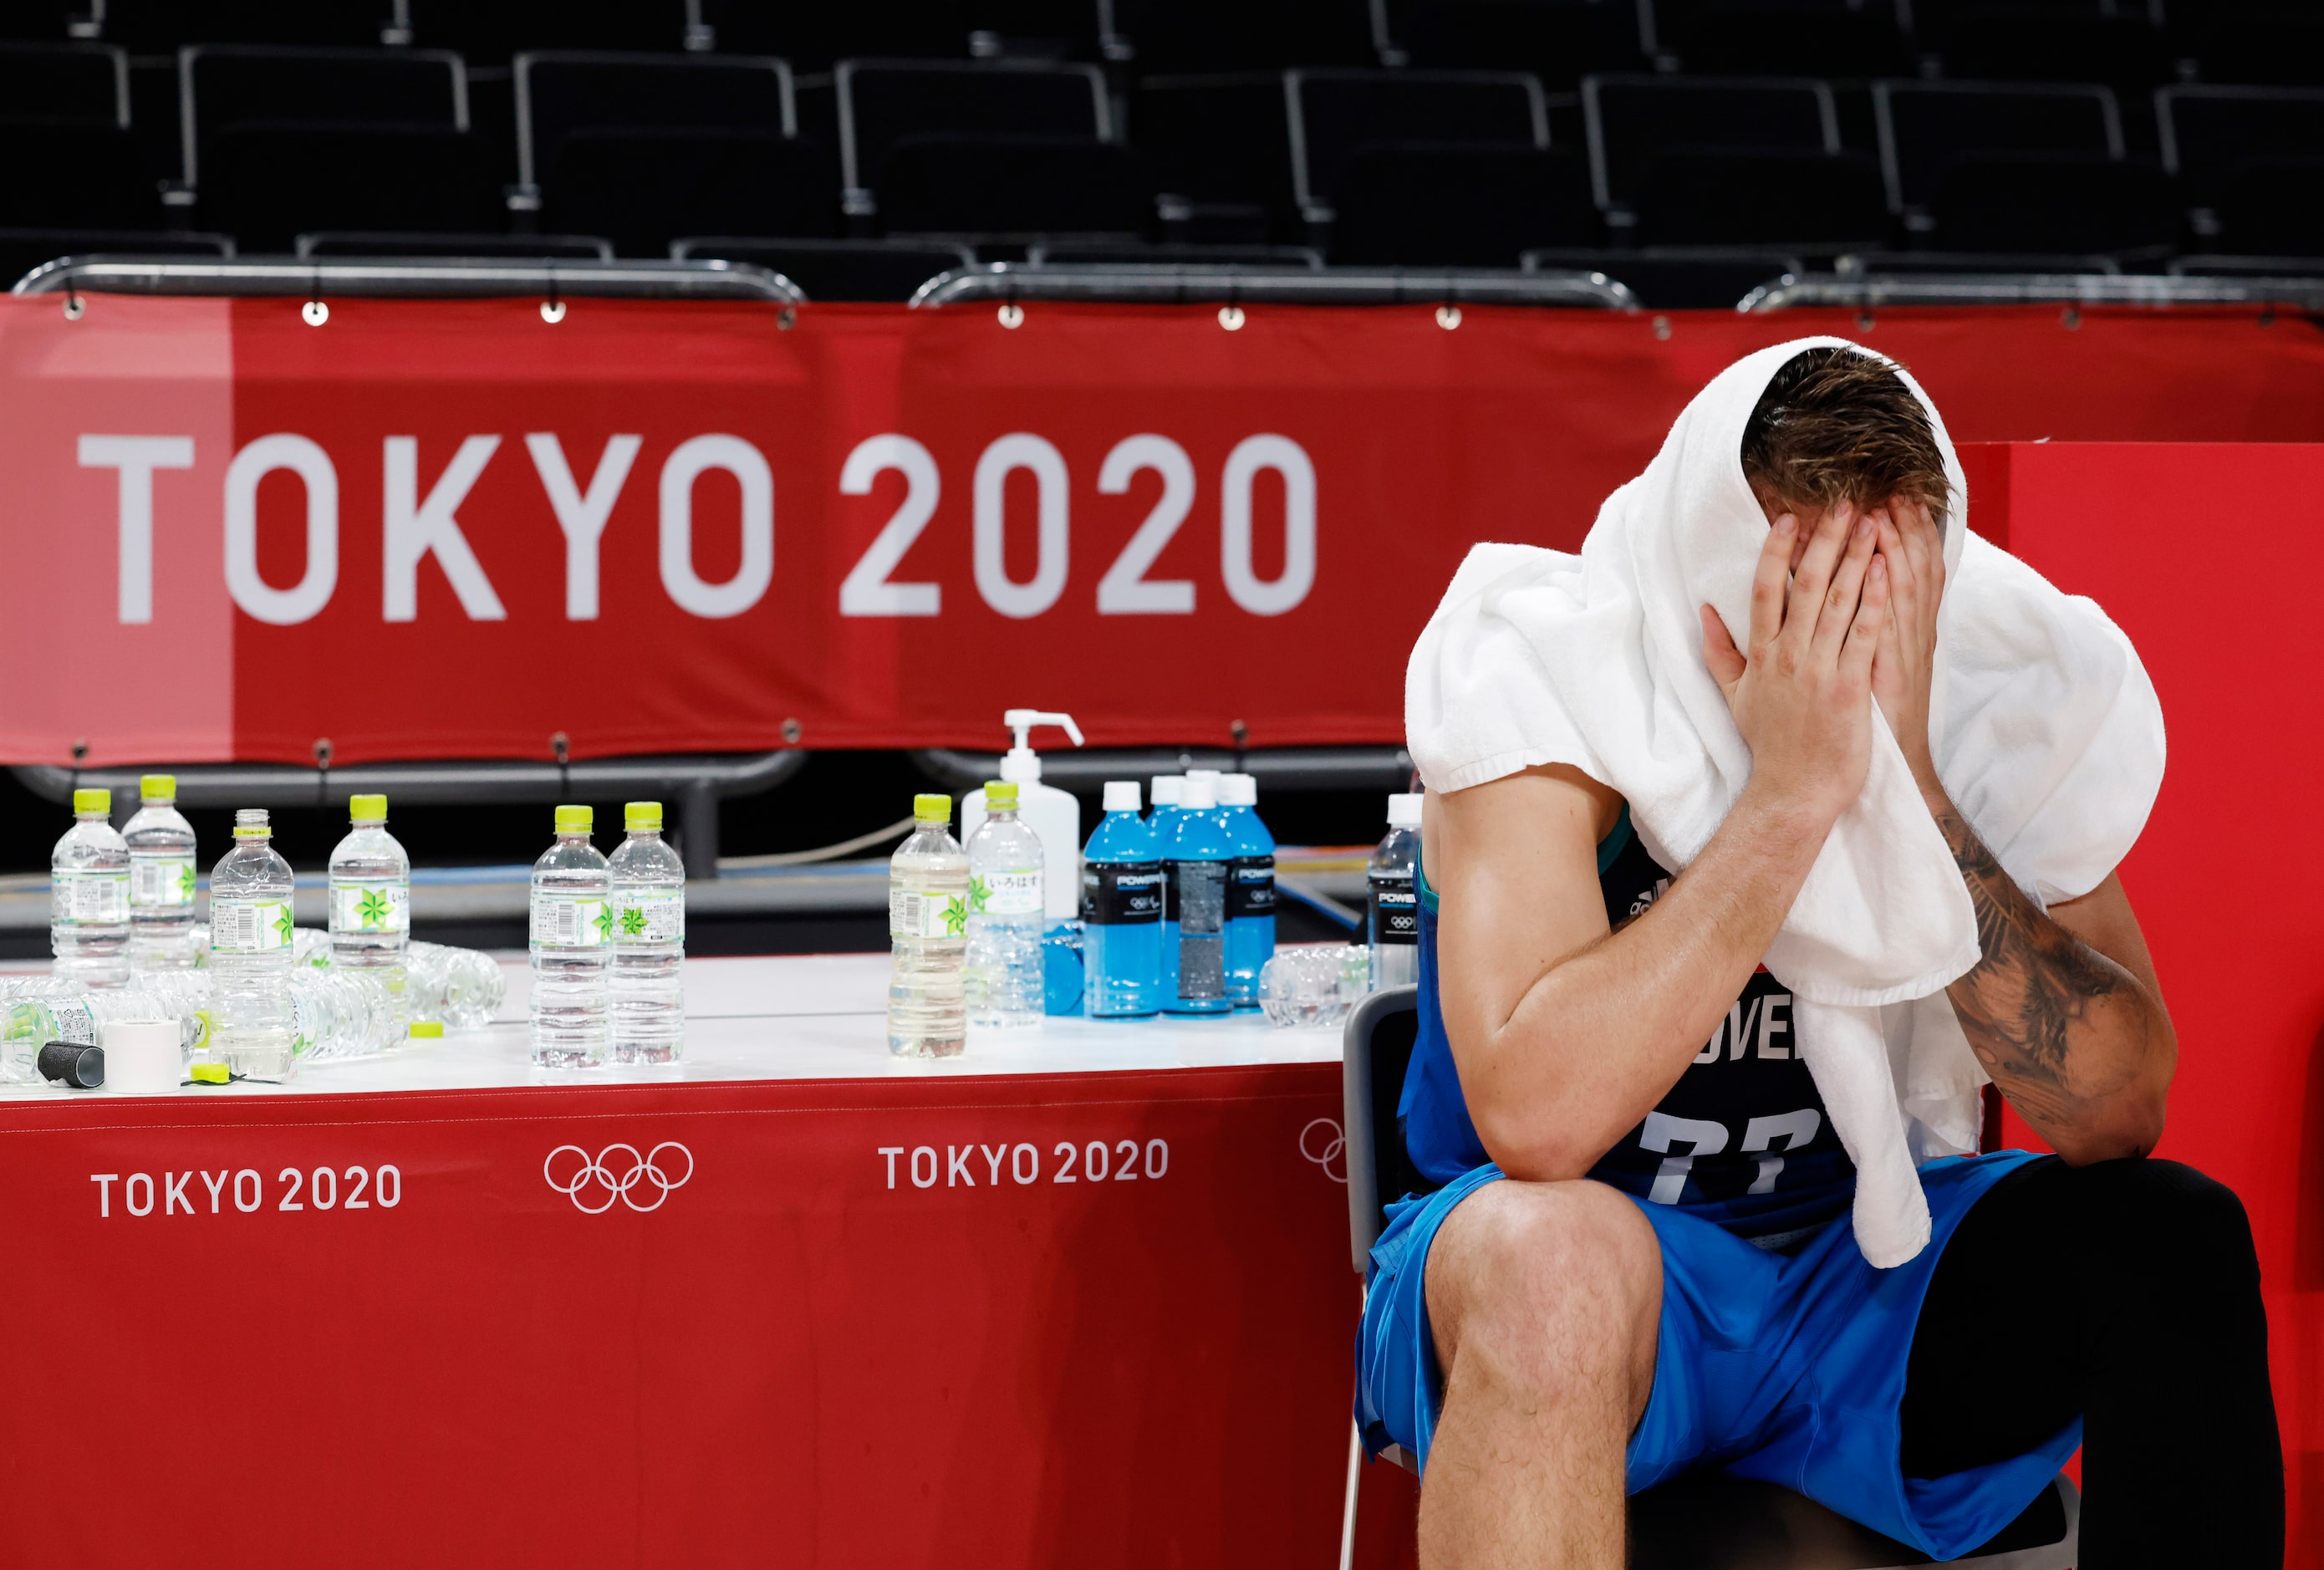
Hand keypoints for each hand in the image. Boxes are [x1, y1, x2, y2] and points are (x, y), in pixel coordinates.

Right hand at [1700, 500, 1888, 828]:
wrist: (1796, 791)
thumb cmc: (1771, 744)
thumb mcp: (1735, 697)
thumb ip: (1719, 652)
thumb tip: (1704, 611)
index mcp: (1761, 655)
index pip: (1764, 590)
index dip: (1777, 551)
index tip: (1790, 518)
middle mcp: (1787, 656)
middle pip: (1805, 585)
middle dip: (1825, 540)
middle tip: (1842, 503)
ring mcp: (1818, 671)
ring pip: (1838, 602)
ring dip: (1855, 558)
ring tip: (1871, 523)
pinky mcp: (1849, 687)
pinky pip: (1864, 634)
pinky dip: (1875, 600)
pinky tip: (1886, 569)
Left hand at [1870, 497, 1945, 798]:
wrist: (1867, 770)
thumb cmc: (1860, 721)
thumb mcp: (1865, 669)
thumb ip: (1861, 630)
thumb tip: (1856, 593)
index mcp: (1899, 634)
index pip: (1906, 573)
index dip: (1904, 535)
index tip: (1892, 498)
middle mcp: (1906, 638)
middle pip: (1911, 571)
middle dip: (1903, 530)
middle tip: (1893, 489)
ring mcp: (1899, 654)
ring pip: (1903, 589)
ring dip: (1898, 546)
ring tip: (1888, 508)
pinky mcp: (1886, 673)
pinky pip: (1887, 624)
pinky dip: (1886, 591)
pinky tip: (1883, 560)